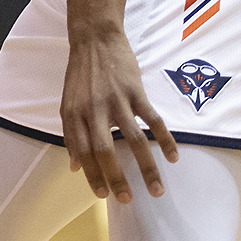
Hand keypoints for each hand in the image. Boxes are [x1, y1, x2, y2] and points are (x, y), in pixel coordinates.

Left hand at [61, 29, 177, 201]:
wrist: (95, 40)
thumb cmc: (81, 75)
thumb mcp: (67, 104)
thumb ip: (71, 134)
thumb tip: (74, 167)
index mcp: (73, 115)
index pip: (82, 153)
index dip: (92, 176)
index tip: (103, 195)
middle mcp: (93, 110)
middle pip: (104, 151)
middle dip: (116, 179)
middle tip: (128, 200)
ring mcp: (116, 101)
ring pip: (132, 141)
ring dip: (146, 168)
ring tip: (156, 189)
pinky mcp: (136, 92)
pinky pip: (153, 121)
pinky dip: (164, 140)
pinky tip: (173, 158)